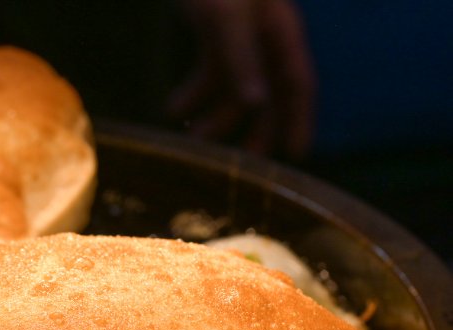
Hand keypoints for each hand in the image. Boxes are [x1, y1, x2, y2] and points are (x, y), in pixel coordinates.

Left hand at [167, 0, 315, 159]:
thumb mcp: (226, 21)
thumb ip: (239, 60)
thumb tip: (257, 104)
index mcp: (279, 32)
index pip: (297, 84)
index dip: (299, 120)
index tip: (298, 155)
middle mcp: (264, 36)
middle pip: (268, 92)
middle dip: (255, 129)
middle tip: (239, 164)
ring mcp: (238, 34)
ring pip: (234, 85)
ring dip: (216, 113)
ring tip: (192, 138)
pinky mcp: (213, 30)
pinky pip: (210, 69)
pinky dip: (194, 92)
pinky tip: (174, 108)